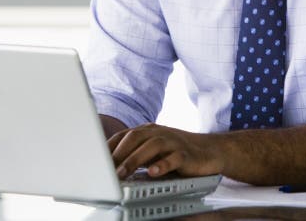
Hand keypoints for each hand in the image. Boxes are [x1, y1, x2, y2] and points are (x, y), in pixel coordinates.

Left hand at [108, 123, 224, 178]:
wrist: (210, 151)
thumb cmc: (177, 152)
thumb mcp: (154, 150)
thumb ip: (135, 154)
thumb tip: (110, 167)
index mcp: (148, 131)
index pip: (124, 135)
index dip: (108, 148)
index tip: (95, 162)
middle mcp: (160, 133)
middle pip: (135, 137)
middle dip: (119, 153)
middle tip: (105, 170)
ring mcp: (174, 142)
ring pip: (152, 146)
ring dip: (134, 160)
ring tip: (122, 174)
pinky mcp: (187, 154)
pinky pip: (174, 158)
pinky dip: (162, 165)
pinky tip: (153, 172)